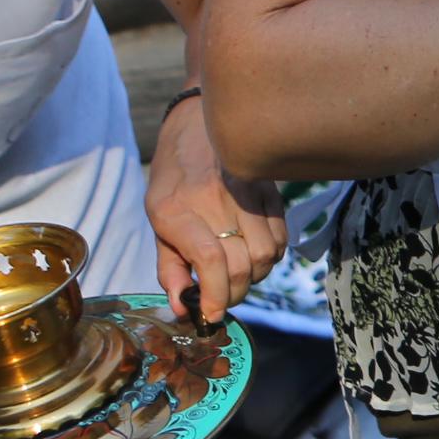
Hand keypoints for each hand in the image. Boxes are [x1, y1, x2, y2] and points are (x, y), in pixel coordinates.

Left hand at [149, 95, 287, 323]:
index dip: (215, 296)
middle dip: (232, 294)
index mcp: (177, 209)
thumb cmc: (172, 177)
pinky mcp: (270, 191)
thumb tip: (183, 309)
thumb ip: (169, 267)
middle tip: (221, 299)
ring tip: (237, 275)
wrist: (196, 123)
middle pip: (241, 264)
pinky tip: (253, 255)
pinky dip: (271, 258)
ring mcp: (247, 192)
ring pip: (267, 255)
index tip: (211, 315)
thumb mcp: (157, 221)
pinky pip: (281, 238)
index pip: (211, 260)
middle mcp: (214, 199)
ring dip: (254, 277)